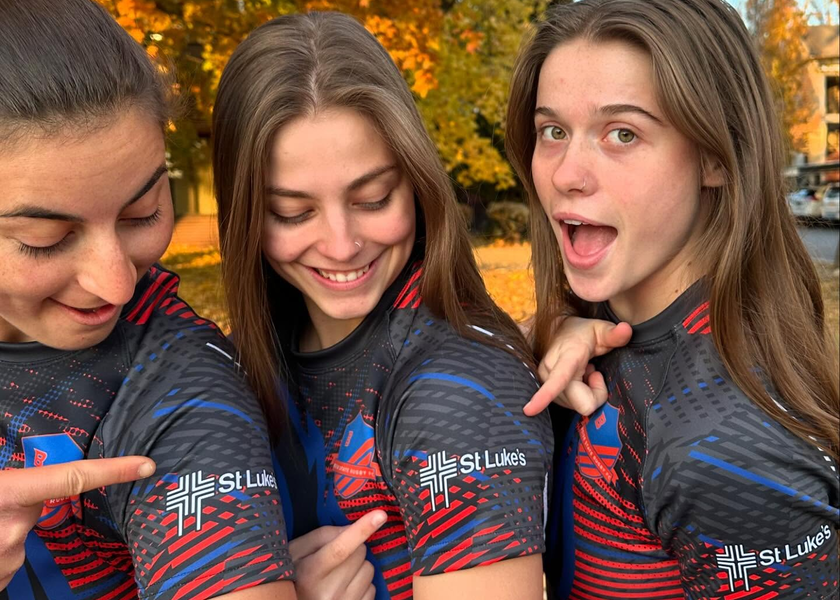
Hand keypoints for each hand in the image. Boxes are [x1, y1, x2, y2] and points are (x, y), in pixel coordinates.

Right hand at [0, 456, 154, 590]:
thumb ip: (13, 481)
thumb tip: (25, 479)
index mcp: (12, 493)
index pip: (75, 478)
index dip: (114, 471)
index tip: (145, 466)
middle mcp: (15, 528)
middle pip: (38, 516)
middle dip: (20, 515)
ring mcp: (8, 558)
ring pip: (20, 542)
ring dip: (3, 536)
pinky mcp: (0, 580)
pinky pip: (8, 561)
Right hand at [290, 510, 386, 599]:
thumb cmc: (294, 576)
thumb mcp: (297, 552)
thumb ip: (323, 536)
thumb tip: (351, 529)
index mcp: (311, 572)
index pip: (340, 548)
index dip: (361, 530)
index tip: (380, 515)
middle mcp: (329, 591)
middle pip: (360, 553)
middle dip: (353, 549)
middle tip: (336, 558)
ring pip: (369, 569)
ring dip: (359, 567)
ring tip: (339, 575)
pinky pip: (372, 588)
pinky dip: (362, 584)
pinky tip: (346, 588)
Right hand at [524, 317, 631, 415]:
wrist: (557, 329)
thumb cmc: (582, 332)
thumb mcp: (600, 329)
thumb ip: (614, 333)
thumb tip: (626, 329)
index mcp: (565, 358)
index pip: (557, 380)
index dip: (544, 396)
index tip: (530, 409)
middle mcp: (549, 370)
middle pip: (581, 403)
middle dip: (595, 393)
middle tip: (593, 371)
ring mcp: (544, 380)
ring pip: (576, 405)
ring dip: (585, 391)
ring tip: (583, 371)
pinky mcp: (543, 387)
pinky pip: (570, 403)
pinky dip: (578, 393)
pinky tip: (576, 377)